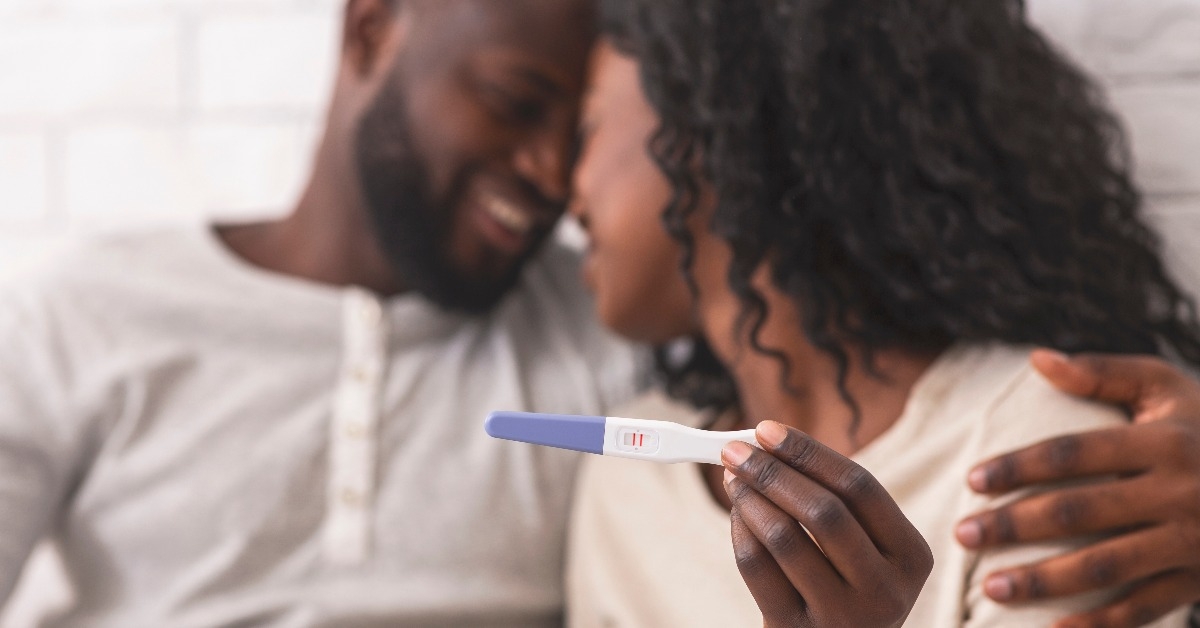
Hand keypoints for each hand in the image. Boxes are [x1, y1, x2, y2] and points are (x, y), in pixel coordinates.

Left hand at [722, 421, 932, 627]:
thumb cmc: (847, 582)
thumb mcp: (865, 546)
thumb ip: (833, 497)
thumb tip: (768, 441)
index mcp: (910, 556)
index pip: (860, 487)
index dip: (809, 452)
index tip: (767, 429)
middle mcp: (884, 591)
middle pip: (823, 512)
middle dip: (772, 472)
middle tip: (735, 449)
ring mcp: (841, 617)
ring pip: (785, 538)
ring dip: (749, 498)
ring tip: (732, 478)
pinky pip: (757, 567)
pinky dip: (739, 531)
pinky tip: (736, 514)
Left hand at [955, 350, 1199, 627]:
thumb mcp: (1167, 388)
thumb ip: (1102, 372)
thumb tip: (1038, 358)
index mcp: (1163, 442)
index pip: (1074, 453)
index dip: (1020, 466)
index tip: (972, 480)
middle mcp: (1178, 492)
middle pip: (1080, 511)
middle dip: (1015, 526)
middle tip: (964, 533)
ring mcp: (1190, 542)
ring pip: (1105, 566)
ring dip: (1044, 580)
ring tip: (992, 586)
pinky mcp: (1199, 581)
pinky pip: (1144, 609)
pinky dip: (1099, 624)